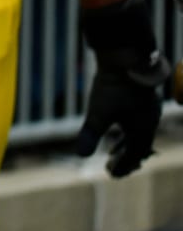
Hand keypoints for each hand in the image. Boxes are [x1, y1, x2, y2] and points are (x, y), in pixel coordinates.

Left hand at [75, 0, 169, 176]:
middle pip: (140, 145)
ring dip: (126, 142)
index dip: (123, 165)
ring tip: (113, 148)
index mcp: (143, 129)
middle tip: (113, 166)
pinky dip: (127, 127)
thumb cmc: (113, 87)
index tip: (111, 173)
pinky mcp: (141, 95)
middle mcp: (150, 120)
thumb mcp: (98, 112)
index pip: (135, 154)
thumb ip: (90, 133)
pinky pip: (137, 118)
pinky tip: (118, 123)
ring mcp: (147, 107)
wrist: (125, 57)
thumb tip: (79, 155)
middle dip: (126, 157)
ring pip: (139, 131)